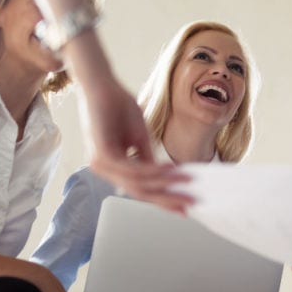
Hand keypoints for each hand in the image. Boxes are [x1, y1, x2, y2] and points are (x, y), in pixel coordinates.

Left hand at [80, 77, 191, 212]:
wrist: (101, 86)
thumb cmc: (118, 107)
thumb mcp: (140, 137)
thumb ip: (148, 159)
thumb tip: (165, 178)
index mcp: (113, 167)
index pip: (141, 189)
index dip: (164, 198)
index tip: (185, 205)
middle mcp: (104, 169)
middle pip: (140, 192)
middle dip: (167, 199)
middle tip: (190, 204)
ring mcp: (101, 163)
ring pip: (137, 183)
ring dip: (165, 184)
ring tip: (187, 182)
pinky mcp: (101, 153)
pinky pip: (132, 169)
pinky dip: (153, 171)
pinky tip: (170, 168)